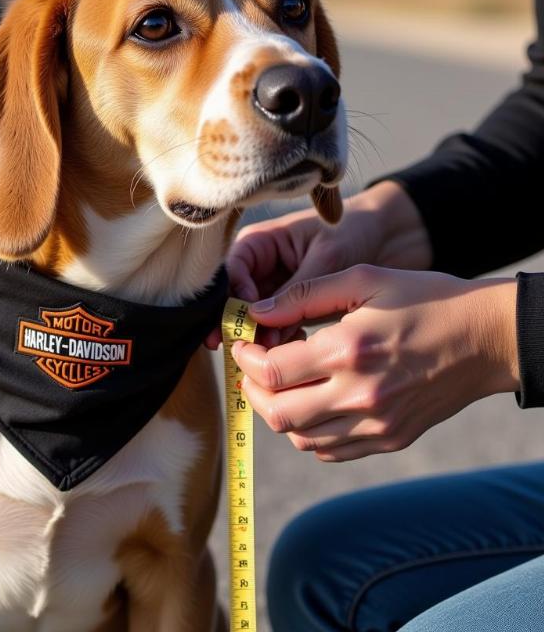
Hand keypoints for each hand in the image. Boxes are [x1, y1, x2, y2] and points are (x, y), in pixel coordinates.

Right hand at [207, 181, 432, 348]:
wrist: (388, 237)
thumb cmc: (354, 233)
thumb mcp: (326, 258)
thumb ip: (296, 291)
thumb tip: (264, 329)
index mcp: (259, 242)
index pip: (230, 272)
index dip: (233, 297)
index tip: (251, 320)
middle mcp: (258, 266)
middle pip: (233, 298)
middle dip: (240, 324)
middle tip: (243, 350)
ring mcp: (271, 288)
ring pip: (251, 317)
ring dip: (258, 337)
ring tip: (270, 356)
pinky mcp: (287, 309)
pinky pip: (272, 328)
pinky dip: (278, 342)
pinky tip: (288, 355)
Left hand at [233, 265, 518, 460]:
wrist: (486, 337)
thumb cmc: (424, 298)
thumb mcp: (363, 279)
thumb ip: (303, 295)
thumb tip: (257, 313)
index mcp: (349, 350)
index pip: (273, 372)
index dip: (246, 360)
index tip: (244, 344)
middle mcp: (360, 395)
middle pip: (278, 414)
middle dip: (253, 390)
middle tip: (253, 367)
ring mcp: (377, 424)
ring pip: (299, 438)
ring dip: (278, 411)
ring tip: (281, 383)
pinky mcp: (390, 439)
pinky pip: (329, 450)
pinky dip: (308, 432)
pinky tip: (312, 402)